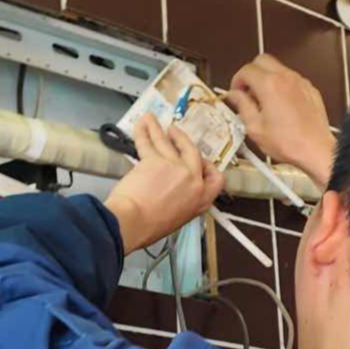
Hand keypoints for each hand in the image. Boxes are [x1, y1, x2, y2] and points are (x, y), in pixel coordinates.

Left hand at [105, 115, 224, 252]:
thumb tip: (173, 196)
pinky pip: (148, 142)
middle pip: (192, 152)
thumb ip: (181, 203)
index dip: (208, 167)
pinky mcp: (154, 159)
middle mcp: (192, 180)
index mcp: (200, 200)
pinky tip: (141, 124)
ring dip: (159, 129)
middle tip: (174, 133)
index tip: (200, 162)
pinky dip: (143, 131)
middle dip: (183, 139)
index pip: (216, 179)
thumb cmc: (150, 228)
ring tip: (152, 120)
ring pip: (167, 142)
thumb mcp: (177, 220)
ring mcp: (175, 167)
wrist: (133, 223)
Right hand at [225, 54, 336, 187]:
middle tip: (247, 90)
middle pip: (262, 60)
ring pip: (278, 67)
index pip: (246, 70)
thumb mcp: (255, 128)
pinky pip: (291, 79)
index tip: (236, 91)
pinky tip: (279, 104)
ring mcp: (300, 82)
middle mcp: (286, 78)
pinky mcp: (309, 89)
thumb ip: (242, 106)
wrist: (315, 149)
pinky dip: (282, 85)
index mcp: (269, 86)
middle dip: (251, 73)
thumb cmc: (290, 143)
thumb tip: (235, 96)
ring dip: (266, 78)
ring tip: (263, 100)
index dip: (237, 80)